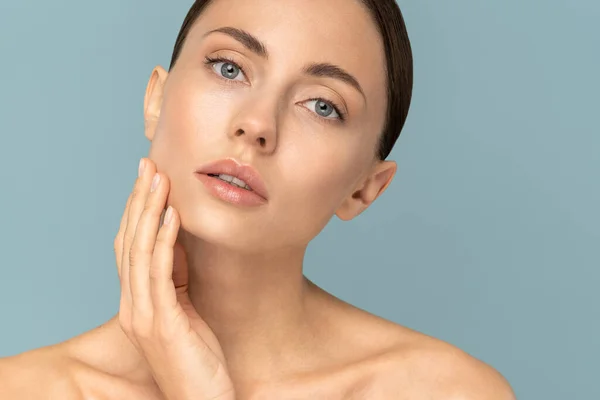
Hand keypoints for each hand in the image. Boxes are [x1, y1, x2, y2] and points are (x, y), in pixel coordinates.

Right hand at [113, 158, 234, 399]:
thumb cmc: (199, 363)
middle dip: (139, 201)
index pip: (130, 247)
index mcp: (138, 303)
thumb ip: (176, 282)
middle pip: (129, 242)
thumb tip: (178, 244)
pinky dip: (163, 242)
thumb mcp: (187, 313)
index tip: (148, 179)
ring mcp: (144, 316)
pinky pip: (159, 275)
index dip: (137, 211)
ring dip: (150, 212)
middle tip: (148, 165)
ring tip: (160, 179)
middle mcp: (133, 307)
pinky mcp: (162, 324)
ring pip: (140, 252)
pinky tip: (172, 217)